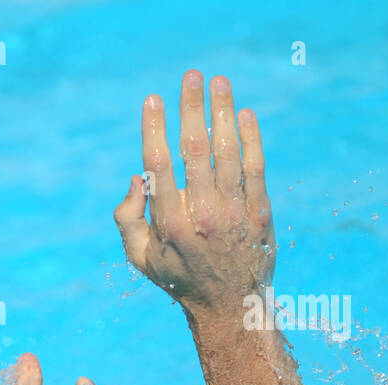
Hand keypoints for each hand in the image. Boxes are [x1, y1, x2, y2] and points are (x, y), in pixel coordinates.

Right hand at [113, 71, 274, 318]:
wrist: (229, 305)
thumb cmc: (178, 277)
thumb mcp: (139, 258)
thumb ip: (127, 218)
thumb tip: (135, 177)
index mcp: (169, 224)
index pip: (159, 165)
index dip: (154, 129)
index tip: (153, 100)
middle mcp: (202, 214)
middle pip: (195, 149)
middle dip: (192, 108)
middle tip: (191, 76)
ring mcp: (234, 212)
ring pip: (228, 151)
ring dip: (223, 111)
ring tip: (219, 82)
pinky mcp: (260, 212)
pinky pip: (255, 166)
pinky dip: (251, 137)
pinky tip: (245, 114)